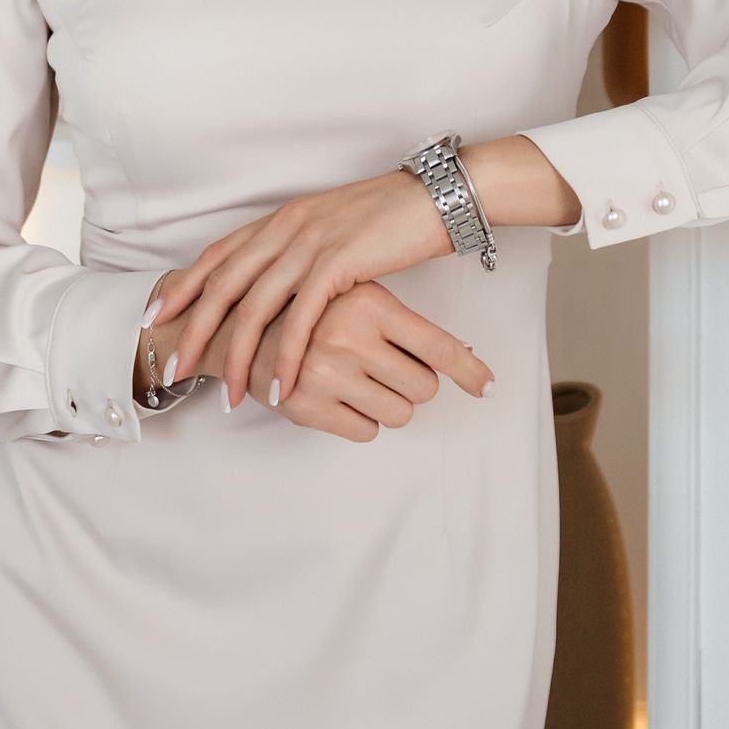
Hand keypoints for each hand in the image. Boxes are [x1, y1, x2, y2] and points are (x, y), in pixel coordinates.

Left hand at [147, 169, 455, 412]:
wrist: (433, 198)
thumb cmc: (389, 218)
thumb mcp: (331, 229)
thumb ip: (298, 251)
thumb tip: (279, 286)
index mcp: (281, 219)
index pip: (219, 255)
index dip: (184, 287)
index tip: (156, 316)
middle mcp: (286, 227)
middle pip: (224, 285)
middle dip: (194, 330)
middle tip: (173, 368)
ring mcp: (310, 244)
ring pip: (256, 307)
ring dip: (237, 356)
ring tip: (227, 395)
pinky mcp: (338, 263)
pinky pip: (301, 320)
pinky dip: (285, 357)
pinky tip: (279, 387)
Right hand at [217, 284, 494, 440]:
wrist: (239, 322)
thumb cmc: (312, 308)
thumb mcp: (357, 296)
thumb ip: (403, 325)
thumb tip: (464, 358)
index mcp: (369, 303)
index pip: (438, 347)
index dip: (470, 371)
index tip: (489, 387)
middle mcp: (349, 336)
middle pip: (424, 388)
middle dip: (412, 385)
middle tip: (388, 370)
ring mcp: (326, 372)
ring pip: (399, 414)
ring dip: (388, 404)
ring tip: (360, 381)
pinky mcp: (306, 405)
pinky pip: (366, 432)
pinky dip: (361, 420)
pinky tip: (340, 397)